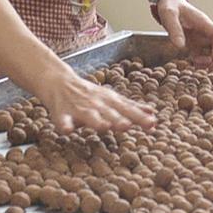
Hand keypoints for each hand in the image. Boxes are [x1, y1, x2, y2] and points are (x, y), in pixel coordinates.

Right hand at [40, 68, 157, 133]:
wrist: (60, 81)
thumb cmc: (90, 94)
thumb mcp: (112, 98)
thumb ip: (131, 107)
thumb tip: (153, 113)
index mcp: (110, 101)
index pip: (127, 110)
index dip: (139, 117)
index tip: (152, 123)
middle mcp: (97, 104)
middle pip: (109, 113)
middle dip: (119, 119)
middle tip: (129, 126)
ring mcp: (79, 108)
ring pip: (88, 116)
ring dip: (96, 121)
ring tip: (104, 127)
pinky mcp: (62, 113)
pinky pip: (63, 120)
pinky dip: (65, 125)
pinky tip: (67, 131)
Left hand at [156, 0, 212, 66]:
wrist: (169, 4)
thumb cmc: (170, 7)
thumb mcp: (168, 14)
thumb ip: (174, 29)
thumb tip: (181, 46)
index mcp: (204, 23)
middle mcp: (208, 31)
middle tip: (208, 66)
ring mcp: (204, 38)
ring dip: (212, 63)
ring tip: (196, 64)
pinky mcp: (198, 44)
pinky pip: (208, 57)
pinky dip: (204, 63)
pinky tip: (193, 63)